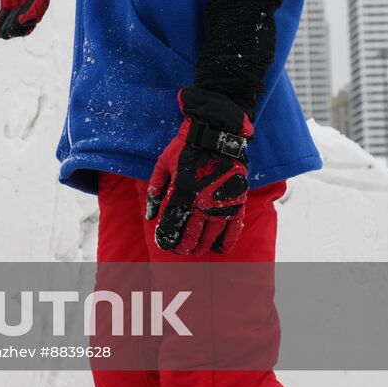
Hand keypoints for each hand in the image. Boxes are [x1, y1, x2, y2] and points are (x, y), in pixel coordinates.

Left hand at [145, 88, 254, 254]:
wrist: (216, 135)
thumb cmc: (186, 148)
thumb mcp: (163, 164)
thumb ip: (154, 189)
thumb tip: (150, 215)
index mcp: (182, 193)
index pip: (172, 225)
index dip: (167, 238)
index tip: (164, 245)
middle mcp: (203, 202)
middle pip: (191, 235)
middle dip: (182, 246)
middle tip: (177, 251)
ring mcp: (222, 204)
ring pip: (210, 235)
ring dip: (201, 246)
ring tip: (194, 251)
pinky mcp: (237, 202)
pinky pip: (233, 229)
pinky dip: (226, 242)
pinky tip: (219, 249)